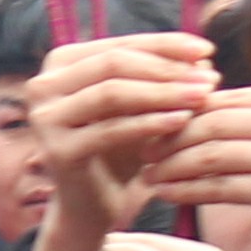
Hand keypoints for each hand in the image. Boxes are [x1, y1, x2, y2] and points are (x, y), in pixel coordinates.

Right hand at [15, 35, 214, 250]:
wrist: (93, 206)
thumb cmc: (119, 151)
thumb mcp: (141, 108)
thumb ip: (163, 81)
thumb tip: (204, 60)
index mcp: (58, 64)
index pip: (119, 44)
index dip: (165, 44)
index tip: (207, 49)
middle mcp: (41, 85)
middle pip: (114, 63)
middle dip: (166, 69)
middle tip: (208, 78)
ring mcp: (44, 119)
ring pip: (112, 93)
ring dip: (162, 93)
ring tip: (201, 97)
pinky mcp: (56, 150)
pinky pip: (111, 130)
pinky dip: (149, 123)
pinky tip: (182, 121)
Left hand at [147, 86, 250, 250]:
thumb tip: (193, 104)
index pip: (234, 97)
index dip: (190, 111)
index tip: (157, 125)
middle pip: (218, 120)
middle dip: (174, 136)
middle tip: (143, 150)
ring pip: (213, 152)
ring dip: (173, 164)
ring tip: (148, 174)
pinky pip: (218, 184)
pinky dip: (186, 188)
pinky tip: (165, 194)